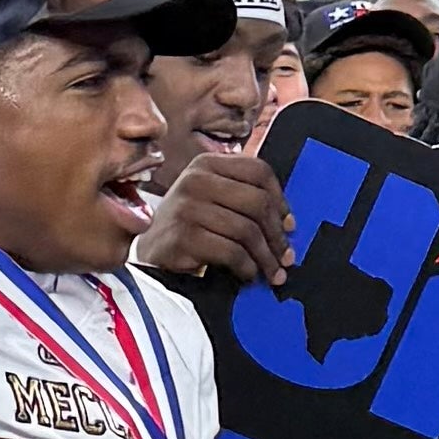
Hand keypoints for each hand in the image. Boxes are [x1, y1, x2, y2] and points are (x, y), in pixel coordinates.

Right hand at [132, 140, 296, 289]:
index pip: (258, 170)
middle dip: (277, 235)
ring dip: (266, 257)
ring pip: (247, 230)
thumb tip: (287, 222)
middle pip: (257, 202)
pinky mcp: (183, 235)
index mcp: (207, 163)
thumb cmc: (188, 225)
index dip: (280, 200)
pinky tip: (248, 274)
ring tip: (273, 272)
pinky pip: (231, 251)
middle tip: (286, 258)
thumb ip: (242, 197)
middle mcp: (196, 179)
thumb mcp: (211, 198)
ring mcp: (187, 206)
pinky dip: (246, 266)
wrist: (150, 250)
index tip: (289, 225)